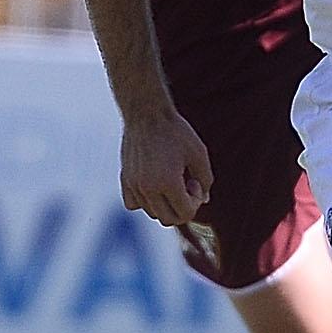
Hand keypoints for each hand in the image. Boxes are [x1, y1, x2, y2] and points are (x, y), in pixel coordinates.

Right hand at [118, 107, 214, 229]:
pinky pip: (133, 204)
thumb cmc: (176, 132)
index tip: (194, 182)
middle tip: (185, 183)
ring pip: (152, 213)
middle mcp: (148, 188)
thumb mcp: (200, 154)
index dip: (195, 202)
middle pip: (168, 219)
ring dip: (165, 204)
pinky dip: (146, 201)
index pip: (185, 214)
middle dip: (182, 207)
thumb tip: (204, 200)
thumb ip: (206, 181)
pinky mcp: (125, 179)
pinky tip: (153, 184)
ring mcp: (134, 184)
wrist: (146, 113)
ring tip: (170, 180)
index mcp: (168, 183)